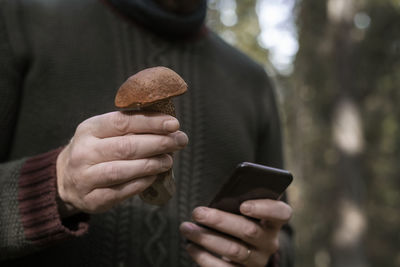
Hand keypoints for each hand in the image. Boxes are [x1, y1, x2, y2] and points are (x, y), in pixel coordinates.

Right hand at [56, 111, 187, 214]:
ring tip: (169, 160)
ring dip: (152, 164)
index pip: (123, 122)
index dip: (151, 122)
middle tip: (180, 141)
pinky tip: (155, 176)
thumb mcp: (103, 132)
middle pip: (126, 147)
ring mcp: (85, 178)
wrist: (65, 179)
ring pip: (123, 170)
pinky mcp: (92, 199)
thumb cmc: (94, 149)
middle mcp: (84, 152)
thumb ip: (129, 127)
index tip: (174, 124)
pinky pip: (122, 191)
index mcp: (89, 129)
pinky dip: (142, 183)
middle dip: (159, 143)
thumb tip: (168, 125)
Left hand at [180, 199, 291, 266]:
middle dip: (220, 220)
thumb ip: (237, 202)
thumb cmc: (238, 219)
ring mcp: (258, 260)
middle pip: (249, 231)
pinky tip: (191, 246)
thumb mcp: (242, 209)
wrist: (241, 248)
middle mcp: (270, 242)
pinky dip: (204, 257)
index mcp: (274, 221)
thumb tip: (218, 199)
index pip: (281, 213)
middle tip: (197, 212)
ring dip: (206, 238)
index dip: (264, 208)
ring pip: (233, 250)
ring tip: (186, 228)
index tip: (243, 205)